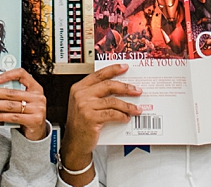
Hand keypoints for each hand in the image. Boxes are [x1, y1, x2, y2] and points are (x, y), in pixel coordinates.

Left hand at [0, 68, 48, 139]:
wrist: (38, 132)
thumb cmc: (28, 114)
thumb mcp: (24, 101)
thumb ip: (13, 95)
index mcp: (35, 88)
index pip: (22, 74)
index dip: (8, 75)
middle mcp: (38, 97)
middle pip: (11, 92)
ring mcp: (37, 108)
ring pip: (10, 105)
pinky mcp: (35, 120)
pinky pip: (14, 117)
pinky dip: (1, 116)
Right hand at [61, 64, 141, 184]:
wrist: (74, 142)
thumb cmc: (81, 123)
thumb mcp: (83, 104)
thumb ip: (96, 94)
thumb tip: (119, 88)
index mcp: (79, 88)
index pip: (99, 74)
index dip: (113, 69)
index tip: (125, 67)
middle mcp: (81, 95)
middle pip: (108, 85)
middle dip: (125, 88)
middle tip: (137, 90)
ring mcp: (85, 106)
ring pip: (113, 101)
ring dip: (127, 105)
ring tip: (136, 109)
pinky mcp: (91, 118)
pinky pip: (112, 114)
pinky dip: (122, 116)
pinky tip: (126, 118)